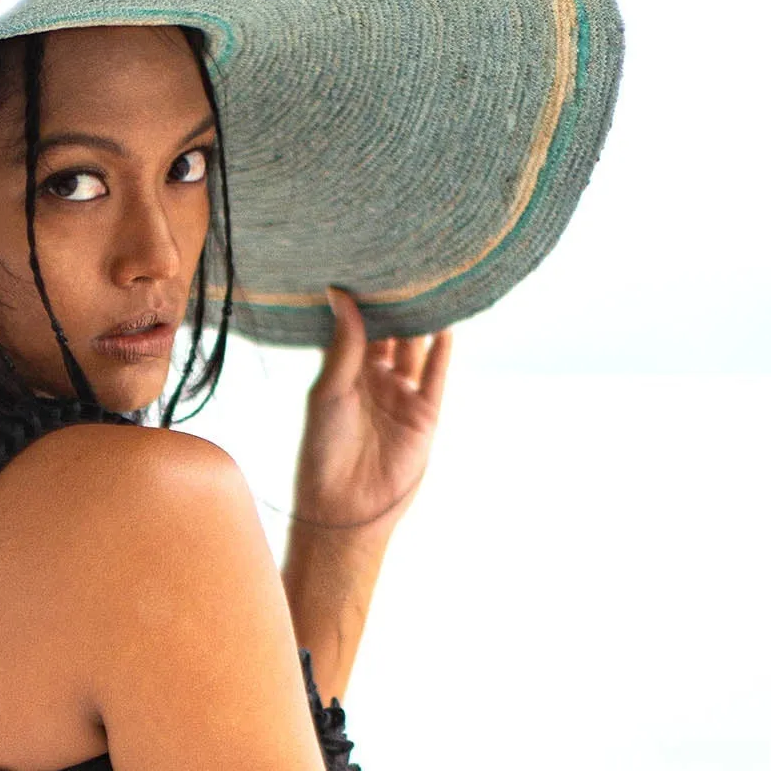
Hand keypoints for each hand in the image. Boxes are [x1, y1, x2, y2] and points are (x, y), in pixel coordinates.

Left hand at [290, 286, 451, 534]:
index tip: (369, 264)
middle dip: (397, 304)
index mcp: (345, 374)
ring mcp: (402, 396)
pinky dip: (442, 353)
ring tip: (430, 284)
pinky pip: (436, 377)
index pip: (359, 328)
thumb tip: (340, 294)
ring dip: (422, 322)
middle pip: (392, 334)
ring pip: (416, 350)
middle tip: (405, 265)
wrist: (345, 506)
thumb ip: (342, 345)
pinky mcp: (424, 415)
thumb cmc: (323, 449)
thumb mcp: (329, 391)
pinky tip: (447, 326)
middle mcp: (375, 381)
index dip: (365, 301)